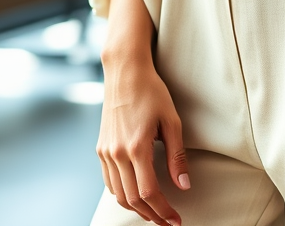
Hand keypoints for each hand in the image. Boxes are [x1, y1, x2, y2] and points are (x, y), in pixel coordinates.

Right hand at [98, 53, 189, 224]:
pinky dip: (122, 194)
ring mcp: (106, 151)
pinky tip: (136, 195)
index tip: (176, 219)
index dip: (164, 211)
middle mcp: (117, 153)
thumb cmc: (151, 92)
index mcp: (136, 147)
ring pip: (118, 194)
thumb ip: (177, 156)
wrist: (124, 73)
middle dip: (152, 215)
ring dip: (136, 208)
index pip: (149, 192)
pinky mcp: (100, 148)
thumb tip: (184, 185)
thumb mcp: (171, 121)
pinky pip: (109, 181)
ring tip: (154, 212)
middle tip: (168, 221)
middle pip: (132, 199)